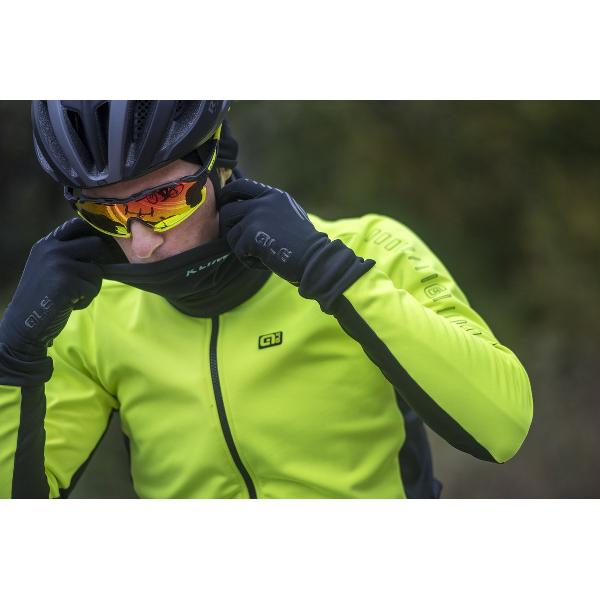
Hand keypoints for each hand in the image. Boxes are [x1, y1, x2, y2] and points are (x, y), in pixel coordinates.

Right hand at [0, 218, 112, 358]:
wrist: (23, 323)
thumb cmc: (43, 297)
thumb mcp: (50, 267)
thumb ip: (69, 254)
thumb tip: (103, 245)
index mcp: (47, 243)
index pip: (78, 224)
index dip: (96, 233)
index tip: (102, 247)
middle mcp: (52, 249)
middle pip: (96, 244)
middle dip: (97, 265)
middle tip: (85, 281)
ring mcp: (58, 264)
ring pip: (97, 271)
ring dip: (90, 288)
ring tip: (71, 296)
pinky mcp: (66, 281)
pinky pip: (92, 288)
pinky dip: (85, 300)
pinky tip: (68, 304)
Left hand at [218, 179, 373, 311]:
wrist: (314, 258)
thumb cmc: (305, 244)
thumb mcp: (289, 215)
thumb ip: (269, 209)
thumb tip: (246, 214)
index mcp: (273, 195)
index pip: (240, 186)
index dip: (228, 196)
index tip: (225, 205)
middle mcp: (263, 202)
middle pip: (228, 210)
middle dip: (229, 228)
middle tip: (240, 241)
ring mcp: (256, 216)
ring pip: (230, 233)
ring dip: (240, 247)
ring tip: (260, 254)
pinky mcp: (251, 234)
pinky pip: (238, 250)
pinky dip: (249, 261)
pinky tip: (266, 262)